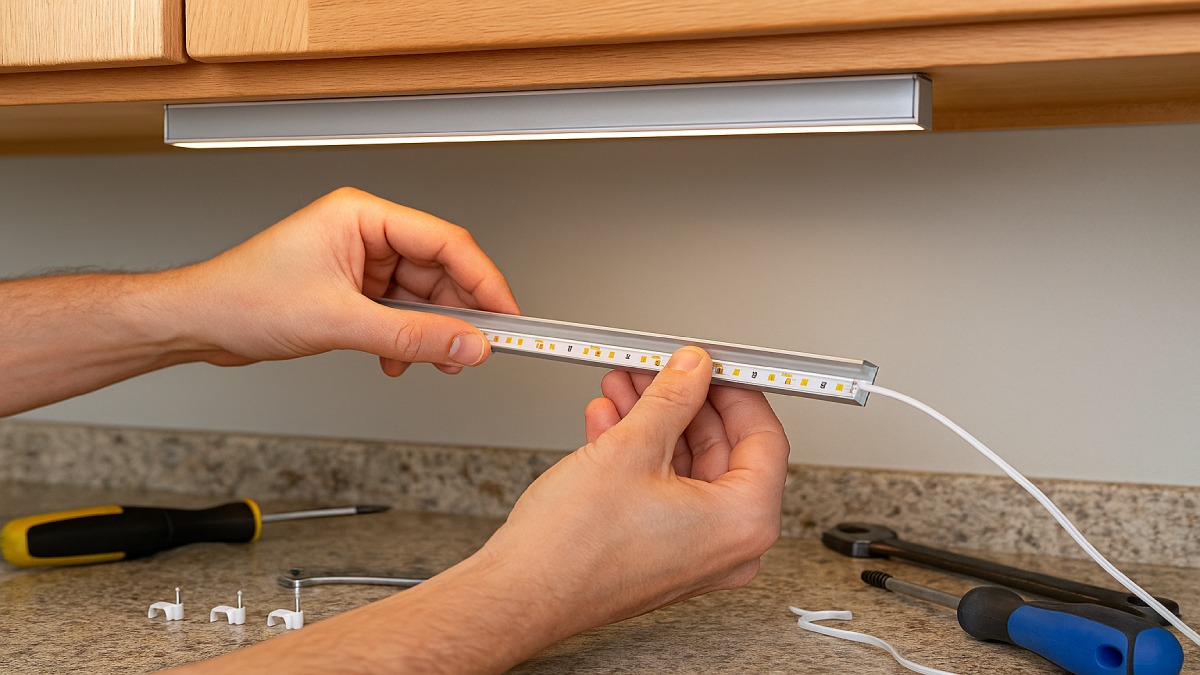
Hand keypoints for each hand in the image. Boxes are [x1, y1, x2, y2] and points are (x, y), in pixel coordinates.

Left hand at [174, 187, 518, 375]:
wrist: (199, 323)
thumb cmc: (243, 297)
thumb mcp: (339, 320)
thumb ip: (412, 334)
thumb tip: (465, 343)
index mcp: (362, 215)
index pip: (444, 241)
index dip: (482, 279)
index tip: (506, 314)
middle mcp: (364, 234)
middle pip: (438, 271)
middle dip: (457, 314)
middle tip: (475, 347)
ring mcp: (358, 262)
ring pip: (421, 297)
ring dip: (429, 332)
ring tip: (433, 359)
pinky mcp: (351, 290)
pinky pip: (399, 313)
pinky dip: (405, 338)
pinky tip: (396, 358)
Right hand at [477, 346, 790, 637]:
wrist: (519, 593)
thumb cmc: (573, 549)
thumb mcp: (632, 447)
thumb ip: (673, 397)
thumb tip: (694, 370)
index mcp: (744, 523)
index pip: (764, 437)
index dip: (733, 391)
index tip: (710, 366)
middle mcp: (728, 545)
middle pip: (723, 450)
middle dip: (683, 402)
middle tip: (658, 369)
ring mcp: (694, 552)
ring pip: (686, 466)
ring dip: (654, 421)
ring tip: (623, 388)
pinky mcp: (661, 552)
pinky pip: (664, 490)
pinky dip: (641, 453)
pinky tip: (611, 420)